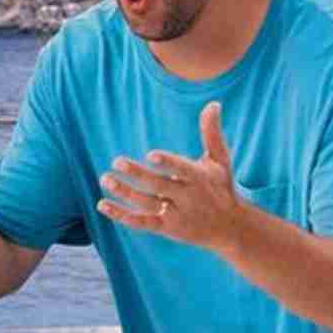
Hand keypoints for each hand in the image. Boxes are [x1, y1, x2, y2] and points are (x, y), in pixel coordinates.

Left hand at [96, 102, 245, 252]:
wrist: (230, 228)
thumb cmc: (221, 187)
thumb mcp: (220, 161)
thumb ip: (212, 133)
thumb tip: (213, 103)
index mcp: (200, 178)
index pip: (183, 170)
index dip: (168, 163)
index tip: (151, 155)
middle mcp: (188, 197)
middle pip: (160, 186)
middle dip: (138, 175)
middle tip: (117, 161)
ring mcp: (176, 214)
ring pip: (147, 204)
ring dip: (125, 192)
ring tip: (106, 179)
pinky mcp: (166, 228)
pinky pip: (141, 222)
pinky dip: (122, 215)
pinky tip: (103, 204)